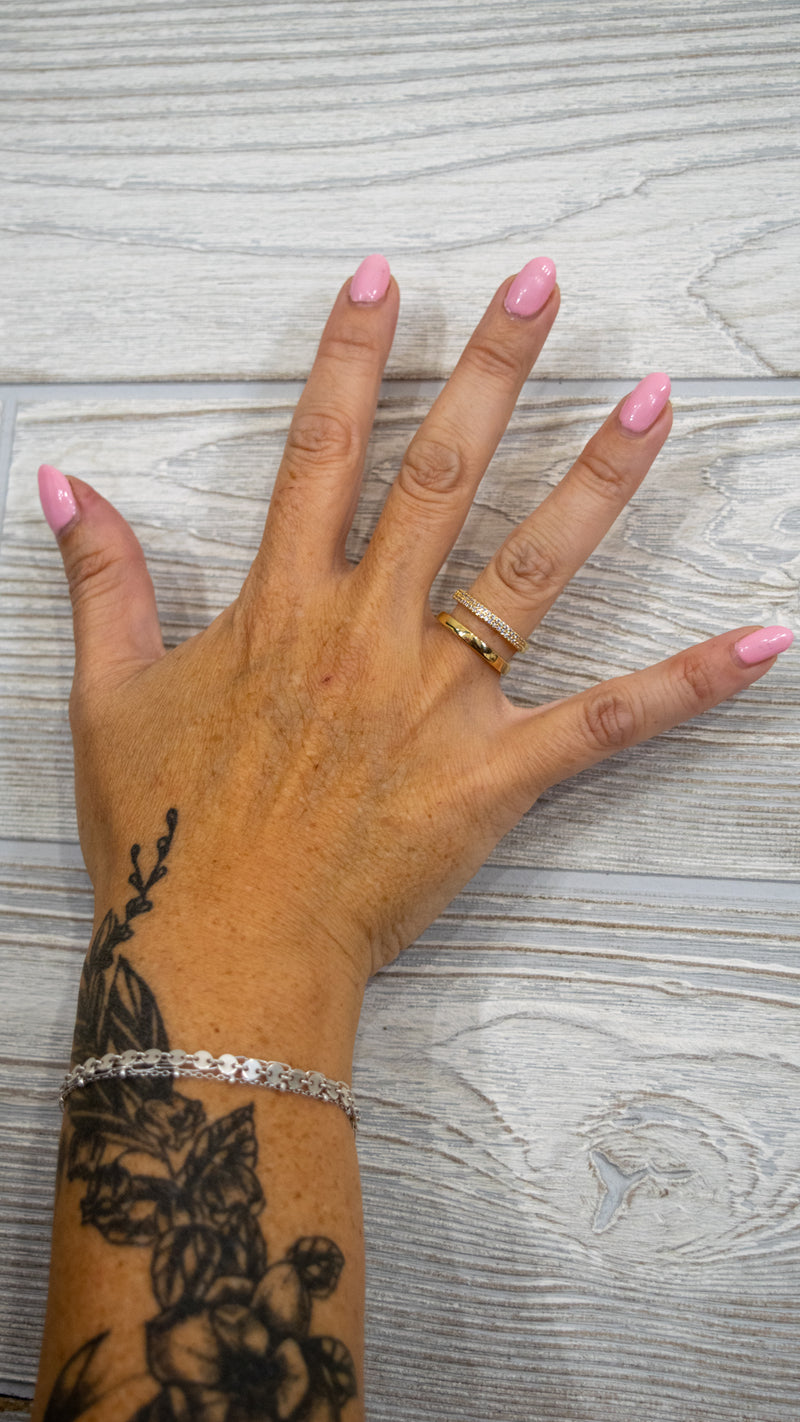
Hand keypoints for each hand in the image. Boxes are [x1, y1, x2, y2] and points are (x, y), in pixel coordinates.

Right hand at [38, 256, 790, 992]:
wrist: (221, 952)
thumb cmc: (166, 832)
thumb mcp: (110, 696)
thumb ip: (102, 580)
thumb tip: (63, 484)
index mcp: (281, 606)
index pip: (320, 449)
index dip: (350, 357)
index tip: (385, 279)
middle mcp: (367, 633)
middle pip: (441, 475)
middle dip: (492, 370)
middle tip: (542, 285)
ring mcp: (437, 701)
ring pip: (531, 570)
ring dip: (596, 479)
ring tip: (652, 400)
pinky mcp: (493, 775)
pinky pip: (607, 721)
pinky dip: (689, 681)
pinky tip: (764, 638)